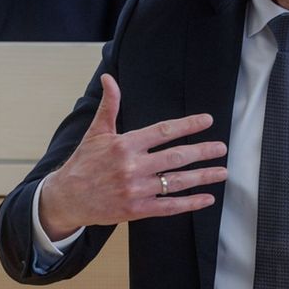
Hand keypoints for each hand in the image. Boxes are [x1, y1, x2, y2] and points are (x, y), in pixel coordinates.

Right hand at [38, 73, 225, 238]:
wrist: (66, 198)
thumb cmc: (83, 163)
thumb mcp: (96, 132)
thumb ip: (110, 105)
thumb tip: (110, 79)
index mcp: (125, 144)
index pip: (163, 131)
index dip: (187, 125)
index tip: (207, 121)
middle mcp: (132, 166)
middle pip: (176, 157)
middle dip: (202, 151)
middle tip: (221, 148)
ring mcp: (136, 190)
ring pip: (177, 182)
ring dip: (202, 176)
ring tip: (222, 172)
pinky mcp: (136, 210)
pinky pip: (169, 206)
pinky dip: (190, 203)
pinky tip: (206, 198)